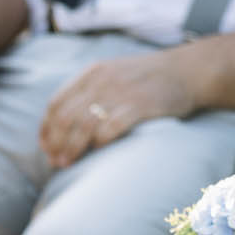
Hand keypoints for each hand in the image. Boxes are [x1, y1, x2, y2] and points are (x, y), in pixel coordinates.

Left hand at [37, 48, 201, 168]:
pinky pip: (111, 127)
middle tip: (54, 162)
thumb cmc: (150, 78)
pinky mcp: (140, 106)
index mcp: (93, 73)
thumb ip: (91, 91)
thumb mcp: (115, 73)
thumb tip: (64, 123)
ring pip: (84, 125)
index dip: (47, 128)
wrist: (189, 71)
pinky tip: (97, 151)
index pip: (57, 102)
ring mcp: (122, 92)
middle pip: (66, 116)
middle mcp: (103, 81)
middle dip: (55, 142)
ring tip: (67, 163)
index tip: (45, 147)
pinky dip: (99, 142)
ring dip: (72, 148)